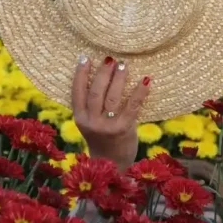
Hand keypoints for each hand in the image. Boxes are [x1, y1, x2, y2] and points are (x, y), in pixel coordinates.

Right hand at [71, 55, 150, 170]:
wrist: (112, 165)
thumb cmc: (102, 139)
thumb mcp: (90, 123)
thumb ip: (92, 106)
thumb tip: (102, 74)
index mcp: (80, 118)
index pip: (77, 92)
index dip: (80, 74)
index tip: (84, 57)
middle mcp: (92, 122)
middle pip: (96, 92)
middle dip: (103, 73)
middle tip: (110, 59)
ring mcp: (108, 126)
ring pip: (113, 97)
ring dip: (119, 78)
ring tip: (124, 65)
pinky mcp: (124, 129)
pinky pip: (132, 106)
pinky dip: (139, 92)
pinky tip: (145, 81)